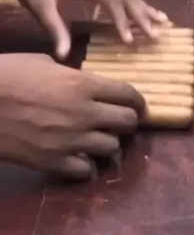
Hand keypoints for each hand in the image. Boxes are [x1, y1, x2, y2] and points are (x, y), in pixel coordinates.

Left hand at [0, 0, 166, 58]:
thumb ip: (54, 29)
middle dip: (142, 16)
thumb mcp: (39, 6)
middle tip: (156, 36)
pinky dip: (136, 3)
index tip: (130, 41)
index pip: (110, 1)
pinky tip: (147, 10)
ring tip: (164, 22)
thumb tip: (63, 56)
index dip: (122, 20)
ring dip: (144, 8)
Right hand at [0, 52, 144, 178]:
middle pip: (127, 122)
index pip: (128, 94)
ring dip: (108, 143)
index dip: (139, 101)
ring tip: (98, 140)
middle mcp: (85, 113)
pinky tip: (79, 158)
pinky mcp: (54, 162)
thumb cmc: (8, 74)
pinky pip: (86, 170)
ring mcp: (71, 140)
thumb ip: (70, 75)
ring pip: (111, 148)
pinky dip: (87, 165)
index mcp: (83, 84)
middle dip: (129, 122)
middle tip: (121, 123)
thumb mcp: (44, 64)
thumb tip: (80, 81)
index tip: (140, 106)